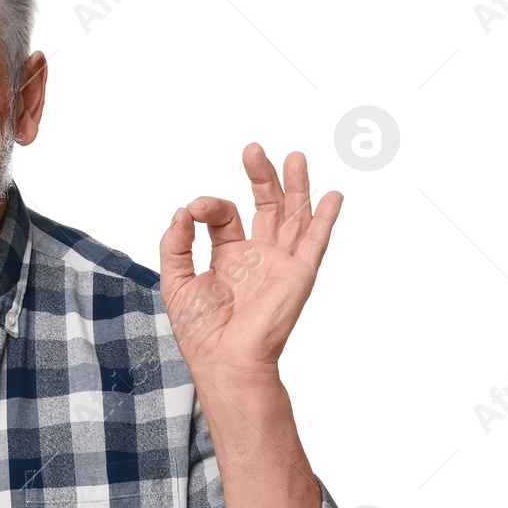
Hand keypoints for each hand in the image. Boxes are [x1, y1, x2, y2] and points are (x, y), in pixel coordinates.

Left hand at [158, 142, 341, 382]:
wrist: (224, 358)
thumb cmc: (200, 329)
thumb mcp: (175, 279)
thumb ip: (175, 243)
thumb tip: (182, 211)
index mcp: (229, 256)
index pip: (224, 216)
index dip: (209, 205)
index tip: (192, 209)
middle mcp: (258, 256)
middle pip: (266, 205)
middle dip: (261, 176)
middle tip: (253, 149)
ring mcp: (280, 263)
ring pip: (294, 215)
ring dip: (297, 186)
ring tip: (296, 157)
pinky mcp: (298, 273)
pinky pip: (316, 241)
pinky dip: (326, 218)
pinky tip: (332, 196)